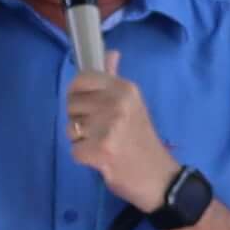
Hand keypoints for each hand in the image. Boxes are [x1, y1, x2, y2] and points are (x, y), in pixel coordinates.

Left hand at [64, 68, 176, 209]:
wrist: (160, 178)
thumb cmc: (142, 139)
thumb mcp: (133, 103)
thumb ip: (115, 77)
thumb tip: (111, 52)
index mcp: (125, 89)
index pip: (81, 80)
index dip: (78, 94)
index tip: (90, 106)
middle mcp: (117, 104)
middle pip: (71, 104)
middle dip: (80, 119)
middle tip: (102, 131)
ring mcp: (108, 128)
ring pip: (70, 128)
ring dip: (82, 140)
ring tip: (103, 145)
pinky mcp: (99, 151)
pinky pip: (74, 150)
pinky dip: (84, 158)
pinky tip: (102, 159)